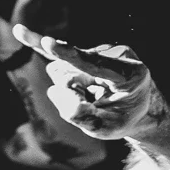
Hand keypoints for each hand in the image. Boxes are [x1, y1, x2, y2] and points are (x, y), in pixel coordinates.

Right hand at [11, 26, 161, 140]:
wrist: (140, 109)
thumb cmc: (122, 119)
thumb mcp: (106, 129)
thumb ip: (80, 116)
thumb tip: (55, 92)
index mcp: (130, 75)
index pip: (93, 64)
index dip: (69, 54)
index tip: (49, 43)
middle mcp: (116, 56)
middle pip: (68, 73)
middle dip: (69, 94)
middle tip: (91, 106)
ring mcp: (102, 50)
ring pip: (61, 70)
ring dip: (69, 89)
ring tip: (90, 97)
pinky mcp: (88, 51)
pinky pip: (59, 57)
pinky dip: (50, 60)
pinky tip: (30, 40)